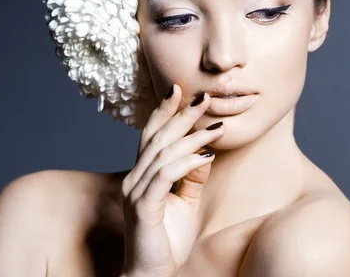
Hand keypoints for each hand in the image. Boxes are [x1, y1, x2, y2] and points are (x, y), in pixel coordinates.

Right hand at [120, 84, 225, 276]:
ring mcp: (135, 191)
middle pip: (156, 138)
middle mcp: (133, 178)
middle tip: (203, 97)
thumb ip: (191, 177)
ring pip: (163, 153)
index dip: (163, 111)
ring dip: (191, 137)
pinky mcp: (143, 206)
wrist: (152, 275)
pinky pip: (165, 176)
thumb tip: (205, 151)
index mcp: (141, 175)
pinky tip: (206, 155)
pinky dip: (186, 162)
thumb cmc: (167, 240)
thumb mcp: (186, 203)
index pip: (151, 136)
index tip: (179, 90)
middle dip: (180, 115)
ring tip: (216, 126)